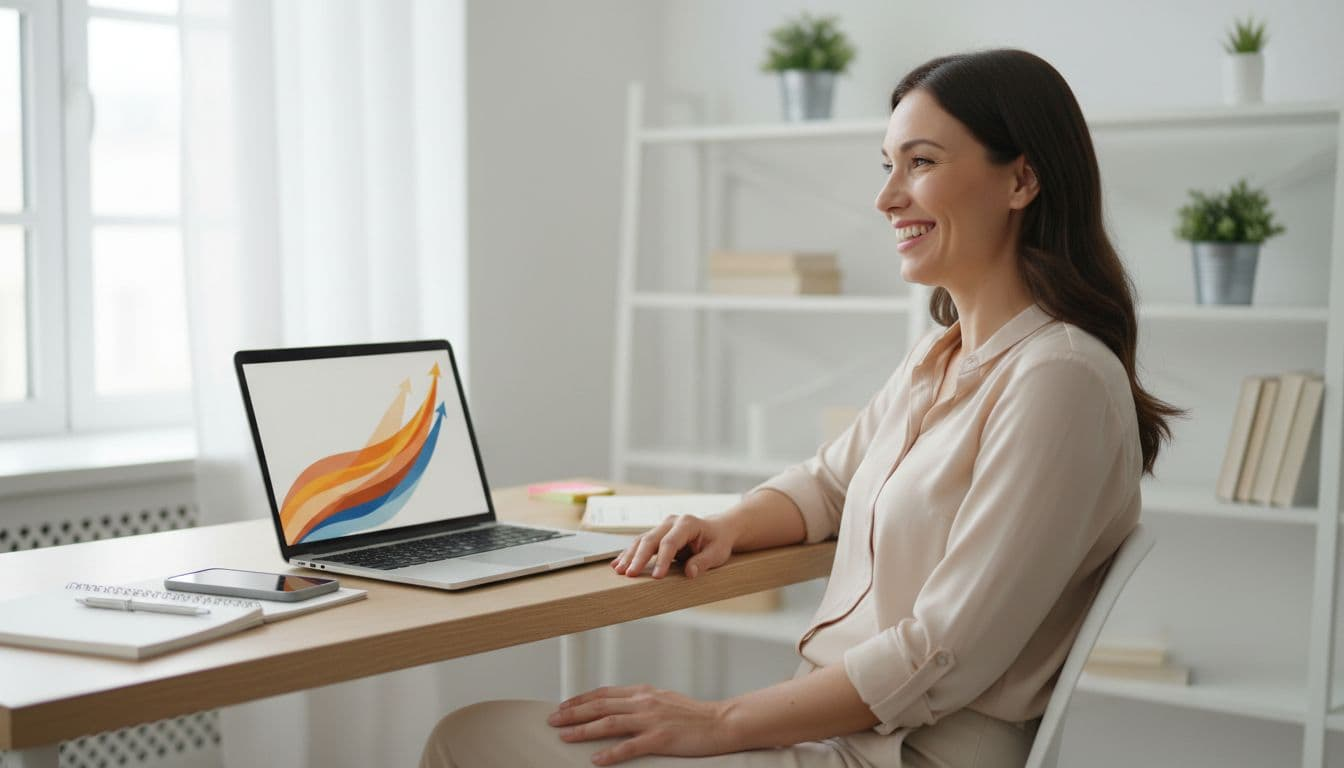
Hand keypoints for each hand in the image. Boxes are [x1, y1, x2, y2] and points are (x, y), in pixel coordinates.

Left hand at [548, 685, 736, 764]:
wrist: (722, 722)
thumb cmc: (695, 716)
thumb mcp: (663, 701)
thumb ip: (641, 703)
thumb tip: (618, 708)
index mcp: (644, 692)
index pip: (604, 692)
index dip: (580, 699)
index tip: (562, 705)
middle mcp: (644, 702)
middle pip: (600, 705)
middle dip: (572, 712)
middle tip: (552, 719)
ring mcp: (652, 720)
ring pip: (609, 722)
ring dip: (583, 729)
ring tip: (565, 735)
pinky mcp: (661, 738)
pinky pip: (630, 746)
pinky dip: (611, 752)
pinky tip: (596, 759)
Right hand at [611, 513, 738, 578]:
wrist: (717, 530)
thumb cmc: (718, 542)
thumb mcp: (717, 553)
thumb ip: (703, 562)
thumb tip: (690, 573)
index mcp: (687, 523)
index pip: (670, 542)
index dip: (662, 560)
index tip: (656, 577)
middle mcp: (671, 522)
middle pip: (650, 539)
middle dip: (638, 558)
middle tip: (629, 574)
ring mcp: (662, 527)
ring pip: (641, 540)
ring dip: (629, 556)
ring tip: (619, 571)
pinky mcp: (657, 534)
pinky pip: (640, 543)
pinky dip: (629, 554)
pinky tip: (618, 563)